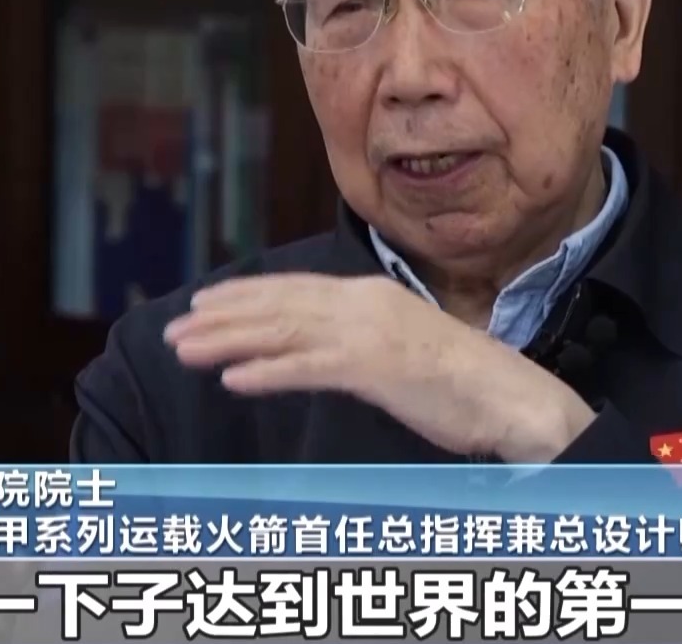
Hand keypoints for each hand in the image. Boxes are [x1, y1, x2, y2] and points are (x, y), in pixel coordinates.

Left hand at [164, 273, 596, 462]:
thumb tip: (321, 343)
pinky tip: (232, 380)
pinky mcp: (374, 367)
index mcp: (368, 295)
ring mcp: (367, 334)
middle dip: (220, 316)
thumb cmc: (459, 380)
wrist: (507, 394)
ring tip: (185, 350)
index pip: (291, 288)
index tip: (202, 300)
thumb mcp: (401, 344)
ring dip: (227, 341)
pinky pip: (308, 368)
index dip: (242, 294)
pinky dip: (267, 372)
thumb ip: (359, 337)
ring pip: (281, 332)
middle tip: (174, 327)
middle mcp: (362, 303)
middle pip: (276, 305)